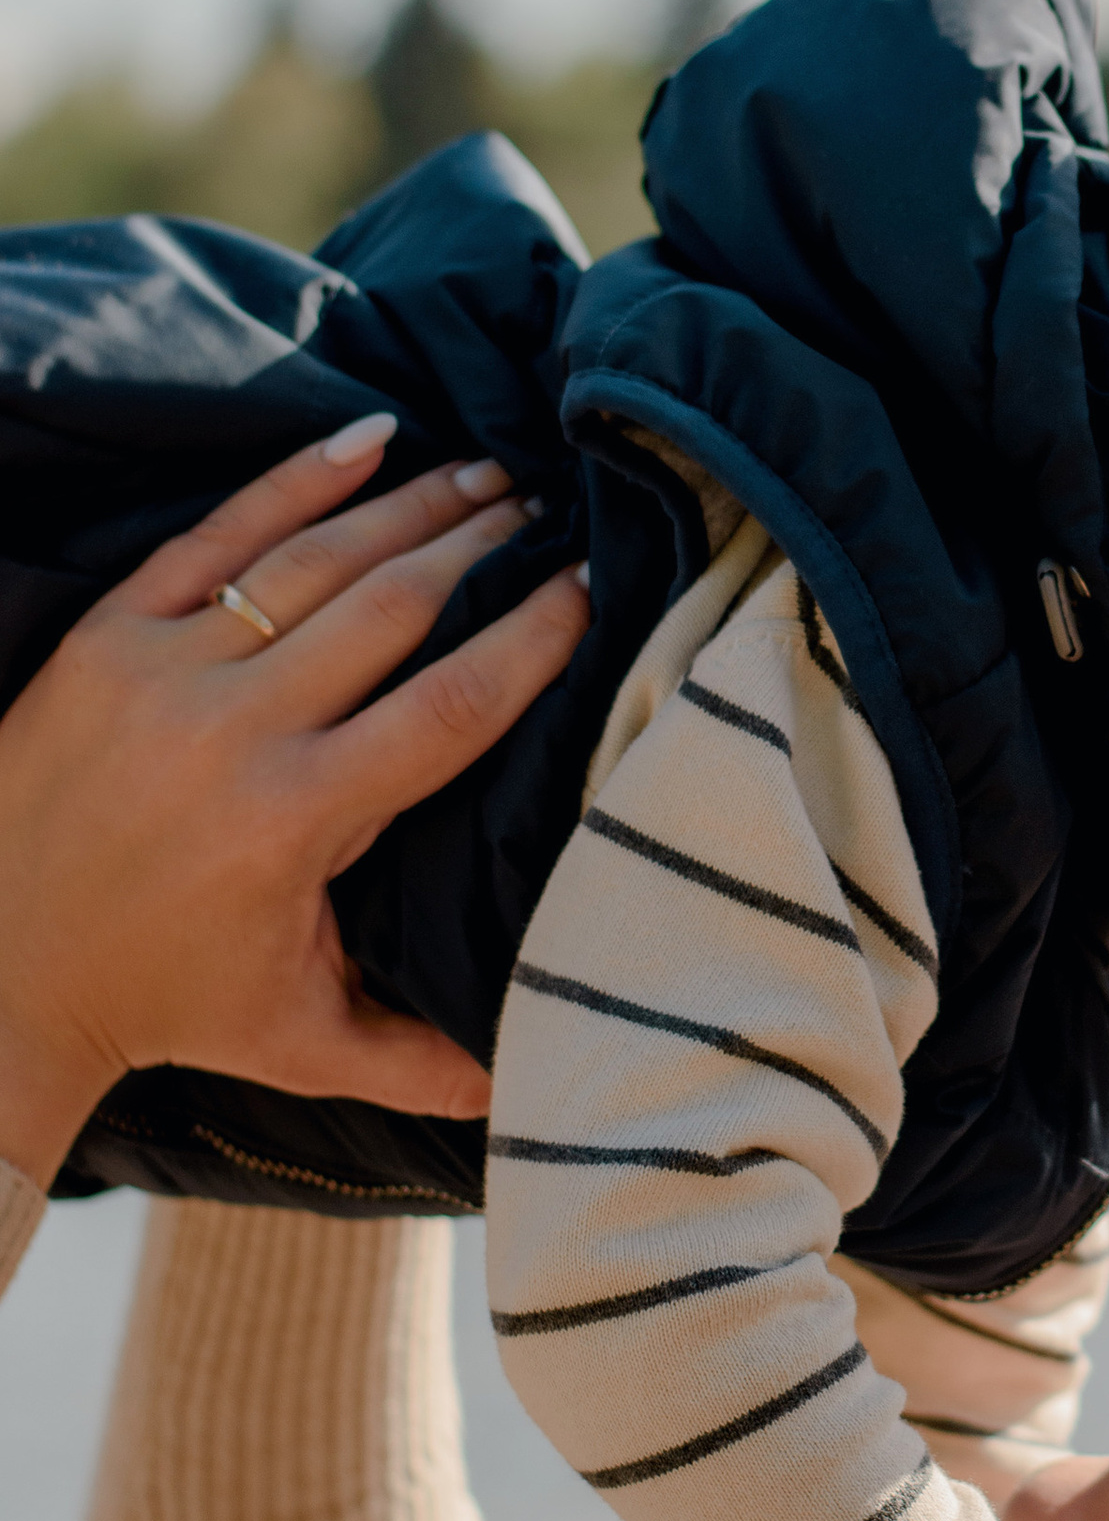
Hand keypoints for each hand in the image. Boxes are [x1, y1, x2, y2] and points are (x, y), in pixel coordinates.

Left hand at [0, 416, 590, 1180]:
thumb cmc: (163, 1005)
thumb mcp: (301, 1043)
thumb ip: (424, 1059)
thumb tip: (537, 1080)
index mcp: (297, 821)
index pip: (450, 707)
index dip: (531, 639)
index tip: (589, 588)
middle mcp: (234, 733)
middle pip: (394, 608)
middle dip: (484, 547)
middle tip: (549, 509)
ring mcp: (164, 673)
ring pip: (314, 560)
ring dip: (413, 507)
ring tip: (486, 474)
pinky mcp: (107, 640)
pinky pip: (215, 538)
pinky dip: (293, 481)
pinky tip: (367, 440)